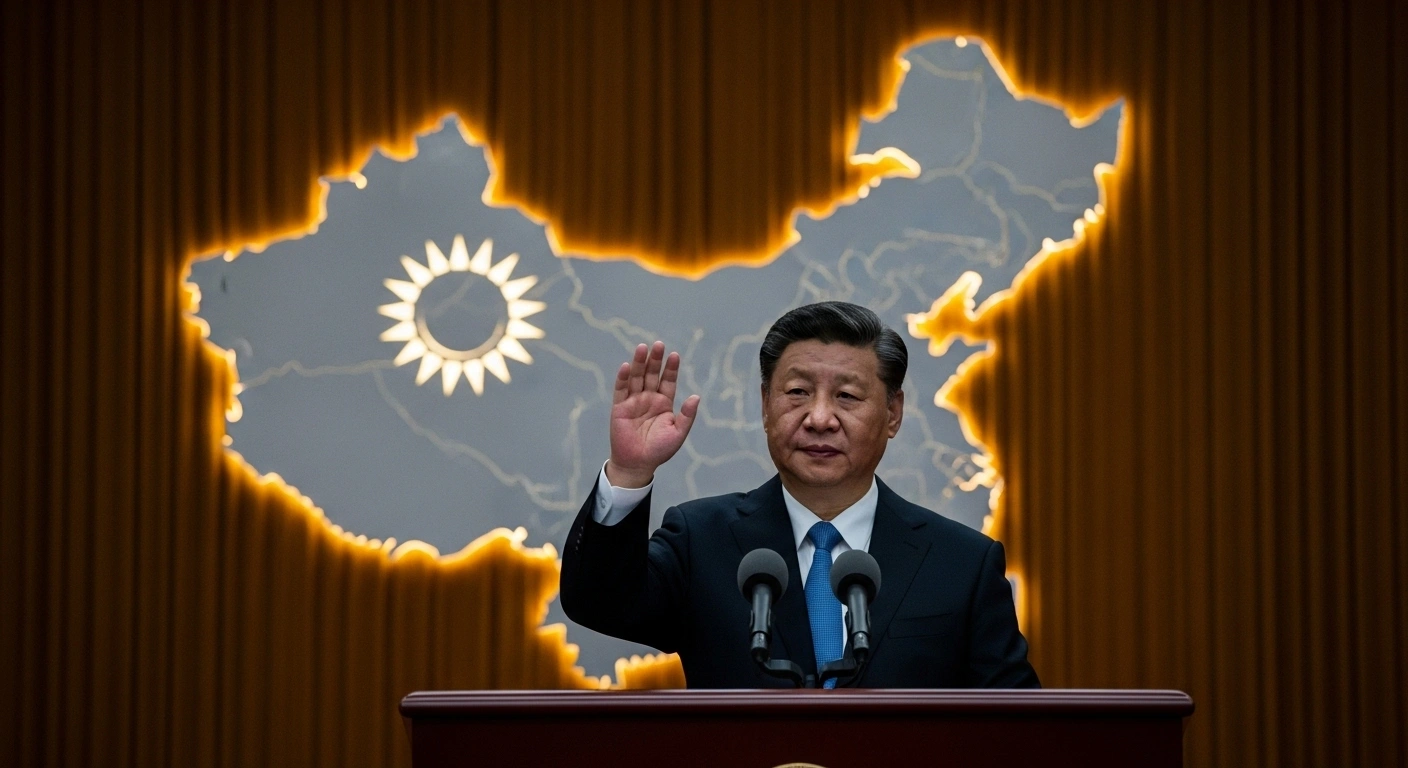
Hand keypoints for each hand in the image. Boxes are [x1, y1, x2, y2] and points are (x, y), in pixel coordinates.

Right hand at [607, 341, 699, 487]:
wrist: (637, 464)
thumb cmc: (659, 450)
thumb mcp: (678, 433)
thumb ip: (687, 415)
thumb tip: (696, 396)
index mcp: (664, 403)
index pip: (668, 381)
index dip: (671, 369)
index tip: (674, 355)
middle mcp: (649, 399)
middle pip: (652, 375)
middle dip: (655, 360)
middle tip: (659, 345)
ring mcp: (633, 401)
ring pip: (637, 378)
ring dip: (640, 363)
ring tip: (643, 348)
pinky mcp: (619, 407)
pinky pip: (621, 390)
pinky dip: (623, 378)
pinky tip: (627, 366)